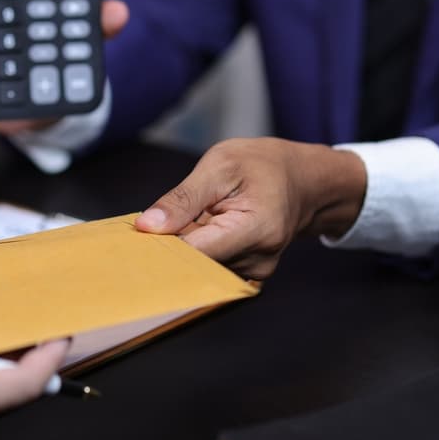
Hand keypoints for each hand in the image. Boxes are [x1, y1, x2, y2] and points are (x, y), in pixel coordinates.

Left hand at [134, 138, 365, 279]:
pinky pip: (210, 268)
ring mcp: (255, 272)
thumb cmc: (263, 165)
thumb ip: (183, 198)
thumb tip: (148, 226)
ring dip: (184, 249)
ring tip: (186, 221)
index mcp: (255, 229)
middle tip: (151, 228)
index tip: (136, 241)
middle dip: (169, 249)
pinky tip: (196, 233)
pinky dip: (197, 252)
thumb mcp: (220, 165)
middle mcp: (258, 260)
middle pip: (196, 267)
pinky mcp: (248, 274)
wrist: (302, 180)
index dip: (162, 248)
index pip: (195, 254)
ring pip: (200, 269)